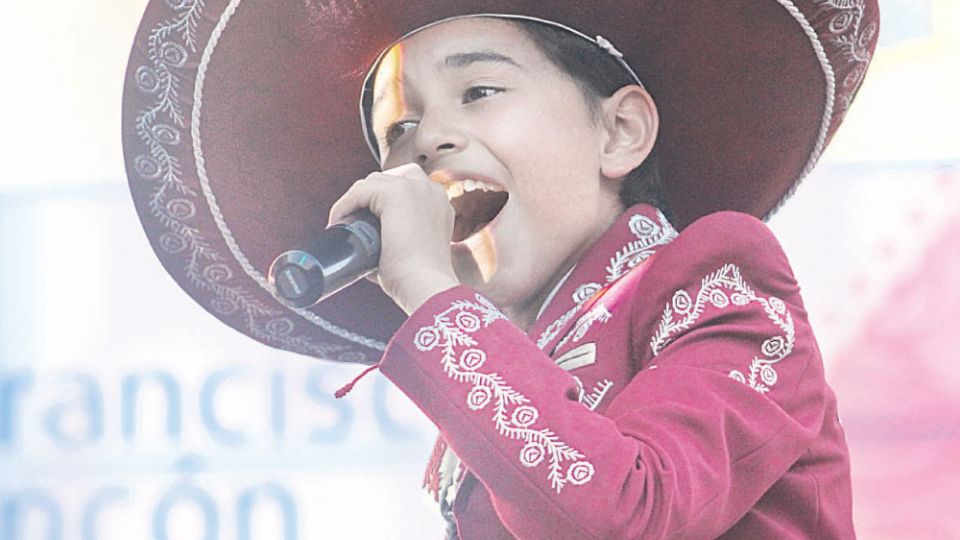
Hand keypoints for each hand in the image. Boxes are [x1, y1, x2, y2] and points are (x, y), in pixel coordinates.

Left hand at [328, 163, 459, 313]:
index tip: (366, 225)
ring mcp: (415, 188)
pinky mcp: (396, 192)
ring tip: (344, 225)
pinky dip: (345, 205)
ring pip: (372, 183)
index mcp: (438, 204)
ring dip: (355, 201)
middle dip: (367, 199)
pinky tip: (339, 222)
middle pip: (387, 180)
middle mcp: (431, 191)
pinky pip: (360, 191)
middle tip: (353, 225)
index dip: (381, 204)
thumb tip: (366, 253)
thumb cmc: (419, 279)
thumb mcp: (412, 253)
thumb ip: (396, 243)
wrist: (425, 285)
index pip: (404, 188)